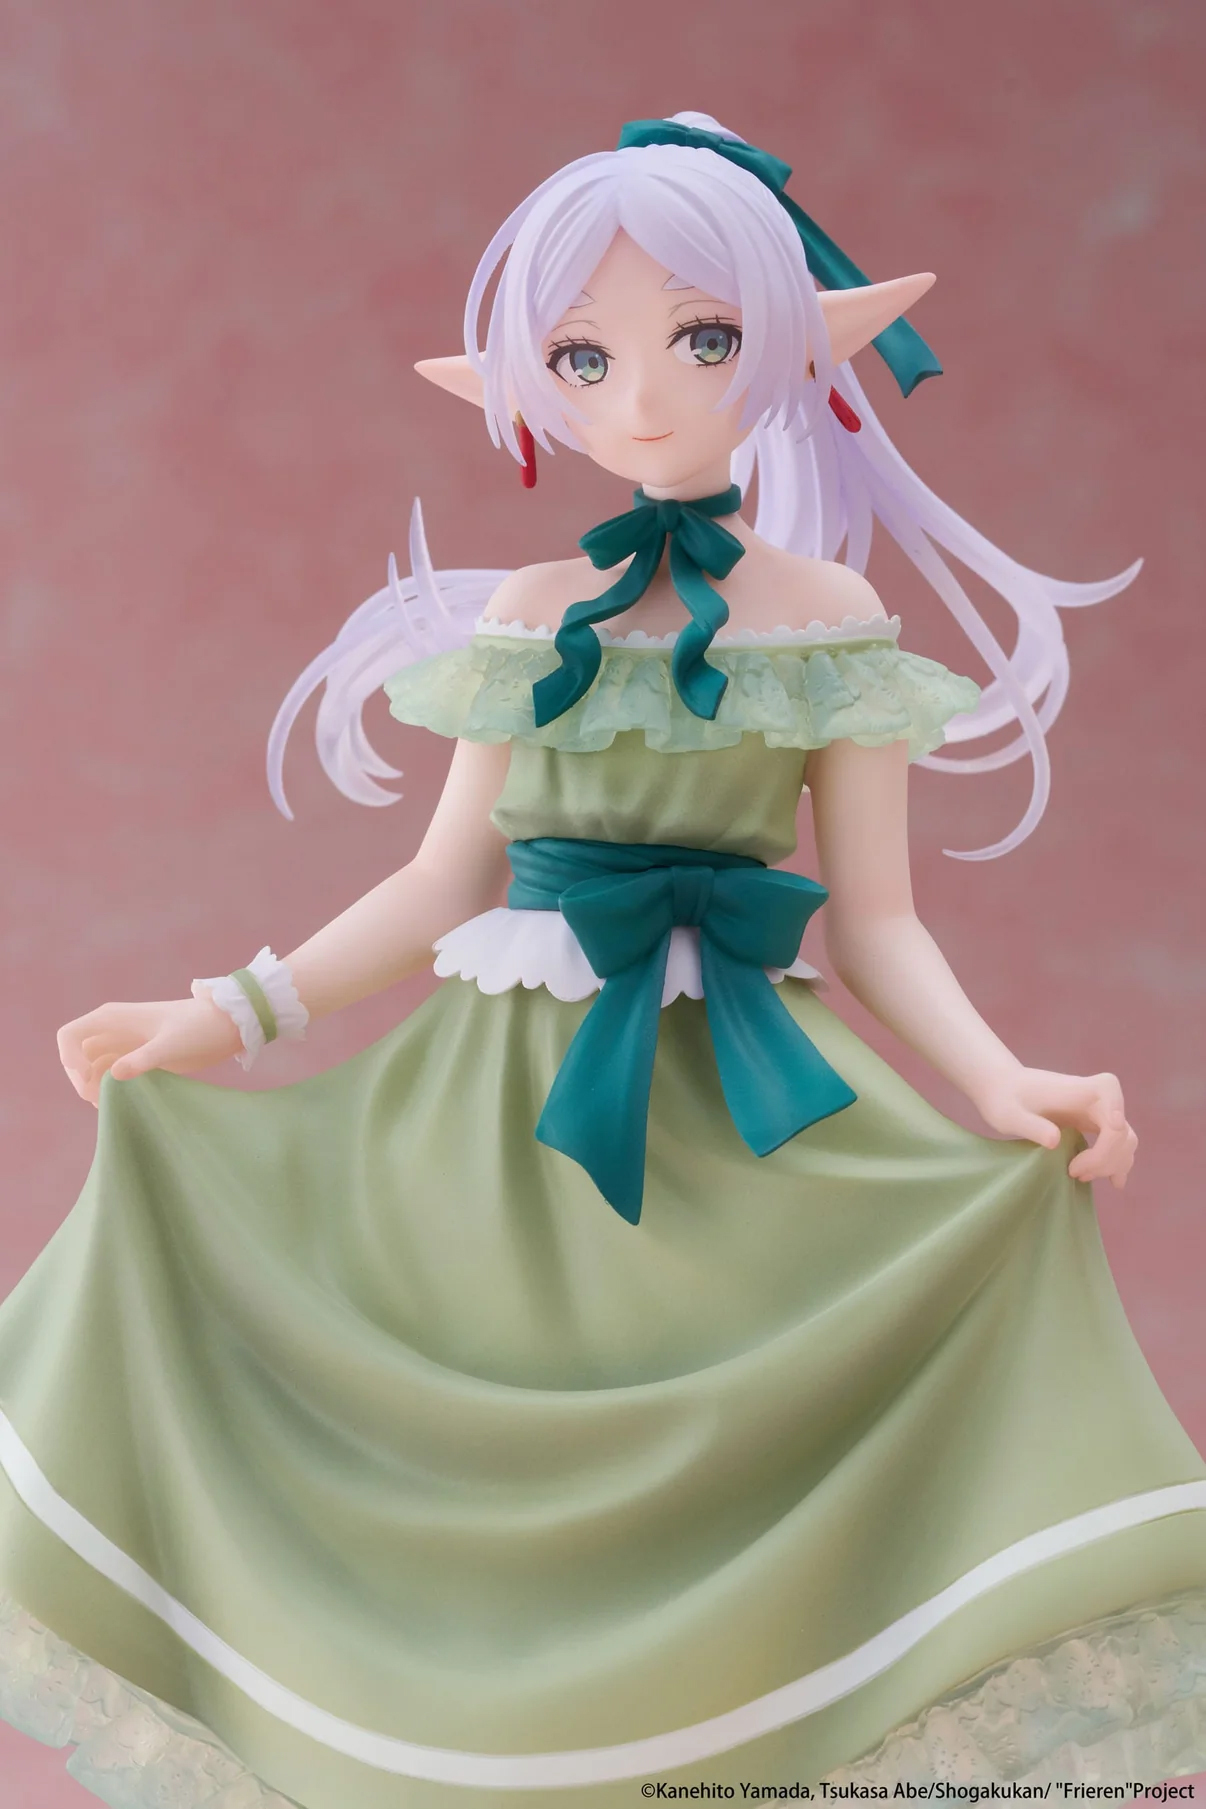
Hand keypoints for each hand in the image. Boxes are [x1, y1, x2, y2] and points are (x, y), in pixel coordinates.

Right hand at [57, 995, 243, 1107]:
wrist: (226, 1026)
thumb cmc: (199, 1028)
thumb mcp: (172, 1045)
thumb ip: (144, 1059)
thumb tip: (114, 1075)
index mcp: (112, 1018)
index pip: (69, 1036)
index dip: (69, 1060)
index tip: (88, 1080)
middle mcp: (112, 1030)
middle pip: (76, 1058)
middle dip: (80, 1080)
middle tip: (99, 1101)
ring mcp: (123, 1045)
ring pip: (92, 1069)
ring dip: (94, 1088)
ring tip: (110, 1106)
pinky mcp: (137, 1059)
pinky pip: (110, 1076)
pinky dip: (109, 1090)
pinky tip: (121, 1104)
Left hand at [974, 1066, 1137, 1189]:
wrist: (1002, 1090)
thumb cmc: (1004, 1099)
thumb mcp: (1010, 1115)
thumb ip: (1032, 1126)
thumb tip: (1056, 1141)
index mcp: (1078, 1088)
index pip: (1110, 1090)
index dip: (1115, 1111)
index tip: (1109, 1130)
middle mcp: (1095, 1098)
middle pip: (1121, 1129)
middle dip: (1105, 1157)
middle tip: (1073, 1173)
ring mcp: (1097, 1113)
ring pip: (1125, 1140)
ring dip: (1110, 1164)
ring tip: (1080, 1177)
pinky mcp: (1094, 1125)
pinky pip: (1117, 1145)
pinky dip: (1118, 1163)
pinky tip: (1115, 1182)